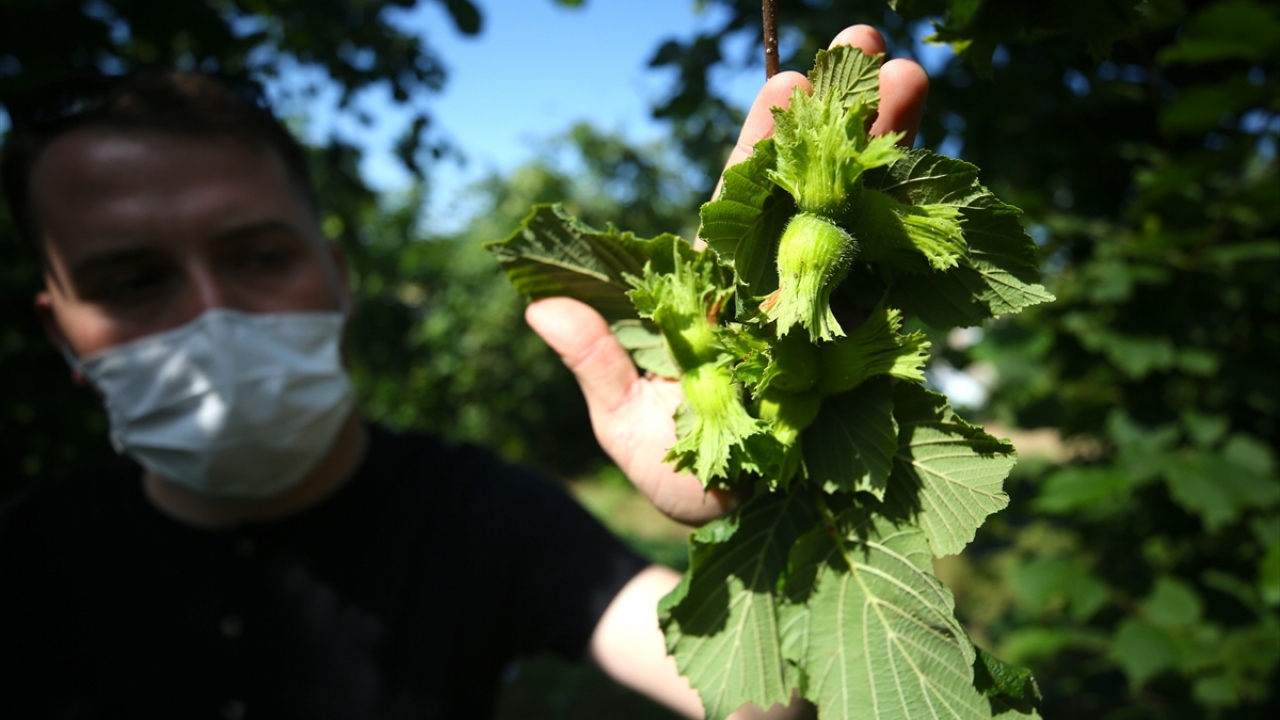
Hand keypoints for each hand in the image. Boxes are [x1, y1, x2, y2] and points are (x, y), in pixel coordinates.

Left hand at [527, 25, 927, 526]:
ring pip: (865, 220)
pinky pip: (906, 286)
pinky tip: (947, 179)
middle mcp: (786, 287)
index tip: (785, 82)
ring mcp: (840, 312)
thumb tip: (540, 305)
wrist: (754, 542)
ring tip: (916, 79)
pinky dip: (925, 235)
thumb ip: (600, 366)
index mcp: (726, 289)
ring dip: (891, 154)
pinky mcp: (881, 349)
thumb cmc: (687, 478)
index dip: (764, 144)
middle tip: (867, 46)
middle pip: (814, 191)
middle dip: (840, 123)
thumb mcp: (631, 427)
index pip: (742, 202)